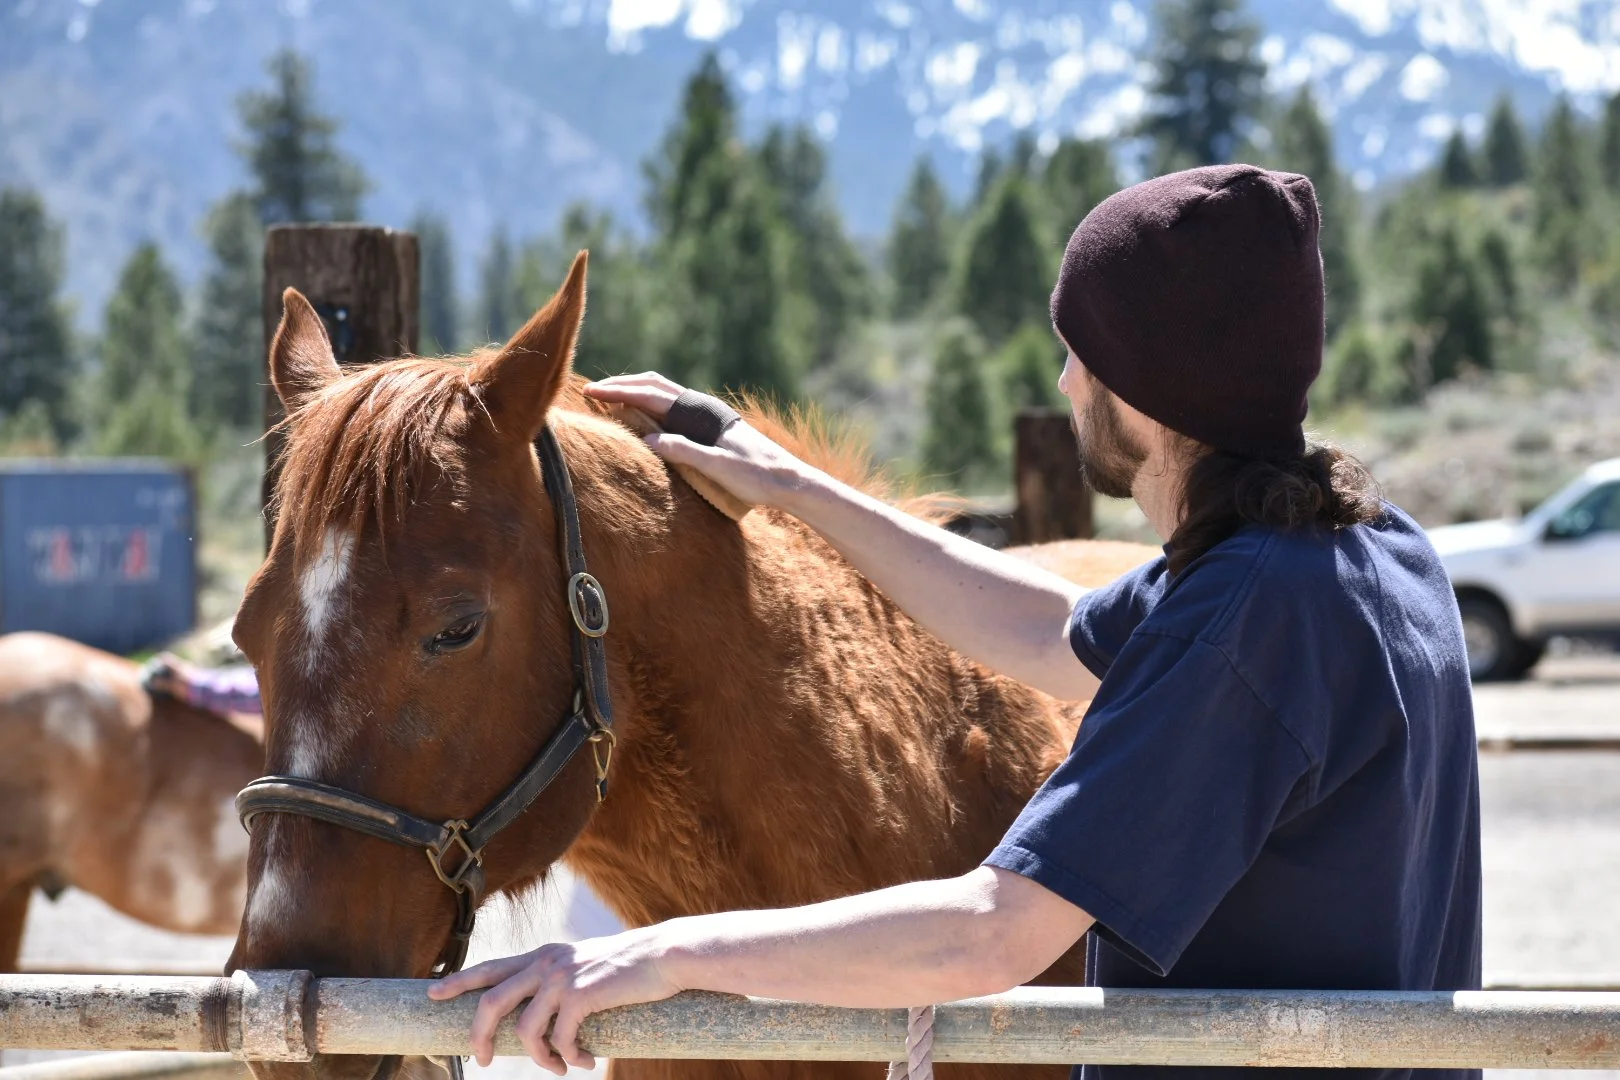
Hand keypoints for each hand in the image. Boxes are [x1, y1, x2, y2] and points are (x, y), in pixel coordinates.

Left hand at [427, 929, 680, 1073]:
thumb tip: (549, 1020)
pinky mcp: (580, 995)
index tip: (433, 994)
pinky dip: (569, 1057)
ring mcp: (561, 977)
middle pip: (490, 1001)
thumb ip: (562, 984)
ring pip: (525, 1029)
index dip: (459, 981)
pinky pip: (559, 1039)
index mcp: (544, 955)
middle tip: (482, 1061)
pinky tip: (587, 1060)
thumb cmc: (630, 968)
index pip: (490, 967)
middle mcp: (545, 962)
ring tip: (561, 1067)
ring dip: (541, 1059)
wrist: (664, 956)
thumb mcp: (586, 967)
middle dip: (479, 1036)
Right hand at [584, 373, 820, 509]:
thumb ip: (685, 452)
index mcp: (703, 412)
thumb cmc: (756, 475)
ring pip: (665, 394)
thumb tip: (649, 440)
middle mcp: (704, 408)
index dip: (621, 392)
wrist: (787, 479)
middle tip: (592, 390)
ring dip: (637, 392)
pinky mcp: (709, 428)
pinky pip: (673, 408)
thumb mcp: (719, 466)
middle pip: (655, 386)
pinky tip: (642, 415)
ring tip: (611, 396)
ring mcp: (706, 416)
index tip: (592, 391)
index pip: (653, 395)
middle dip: (623, 386)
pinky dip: (651, 404)